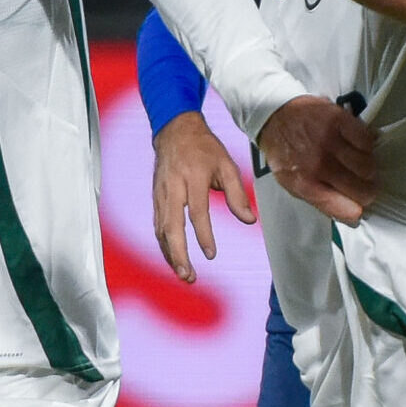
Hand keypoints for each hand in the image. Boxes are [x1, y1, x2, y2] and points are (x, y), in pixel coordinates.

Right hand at [151, 111, 255, 282]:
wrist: (174, 131)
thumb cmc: (205, 149)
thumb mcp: (227, 165)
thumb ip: (237, 194)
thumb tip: (249, 220)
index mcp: (193, 177)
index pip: (196, 211)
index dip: (203, 235)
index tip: (211, 255)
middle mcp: (173, 187)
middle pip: (171, 226)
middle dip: (178, 254)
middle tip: (188, 275)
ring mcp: (161, 194)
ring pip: (161, 230)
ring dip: (171, 255)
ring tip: (184, 274)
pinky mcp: (156, 199)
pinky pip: (158, 226)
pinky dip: (165, 245)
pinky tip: (175, 259)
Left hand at [254, 96, 377, 224]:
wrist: (274, 117)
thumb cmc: (285, 153)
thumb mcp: (292, 184)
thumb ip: (319, 200)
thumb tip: (351, 214)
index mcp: (306, 185)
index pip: (347, 210)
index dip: (357, 210)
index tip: (359, 205)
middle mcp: (319, 165)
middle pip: (363, 190)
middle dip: (367, 191)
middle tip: (364, 185)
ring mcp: (330, 141)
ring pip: (368, 166)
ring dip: (367, 168)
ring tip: (360, 165)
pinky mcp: (339, 120)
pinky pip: (367, 140)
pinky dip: (367, 145)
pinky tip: (359, 146)